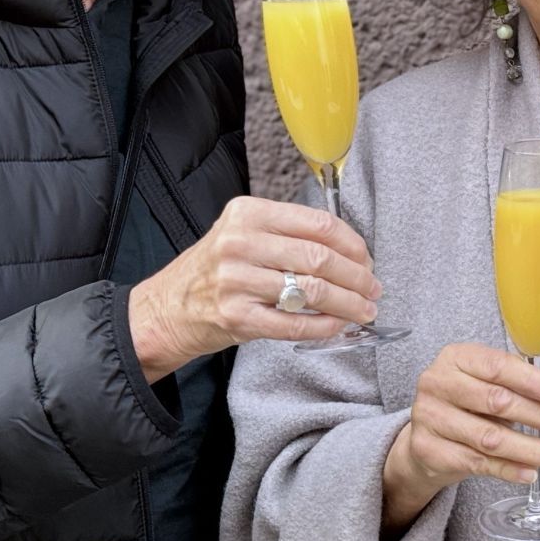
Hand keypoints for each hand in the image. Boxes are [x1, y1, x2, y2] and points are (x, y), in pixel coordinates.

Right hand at [128, 196, 382, 376]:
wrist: (166, 308)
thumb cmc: (214, 270)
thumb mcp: (242, 234)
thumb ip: (287, 234)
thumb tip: (350, 252)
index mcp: (248, 213)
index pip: (318, 224)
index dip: (353, 244)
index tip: (368, 260)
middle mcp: (240, 242)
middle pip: (320, 258)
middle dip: (357, 277)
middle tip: (373, 289)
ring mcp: (236, 281)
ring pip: (312, 291)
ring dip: (348, 304)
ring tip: (364, 311)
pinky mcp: (236, 316)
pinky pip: (294, 323)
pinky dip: (324, 327)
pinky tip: (337, 326)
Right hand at [380, 342, 539, 535]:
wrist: (426, 438)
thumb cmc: (466, 404)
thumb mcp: (493, 384)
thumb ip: (526, 381)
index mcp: (455, 358)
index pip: (497, 366)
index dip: (531, 380)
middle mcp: (437, 384)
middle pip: (496, 401)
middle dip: (538, 415)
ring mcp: (429, 418)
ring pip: (489, 438)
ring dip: (531, 448)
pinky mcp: (429, 450)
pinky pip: (478, 463)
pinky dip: (509, 469)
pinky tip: (531, 471)